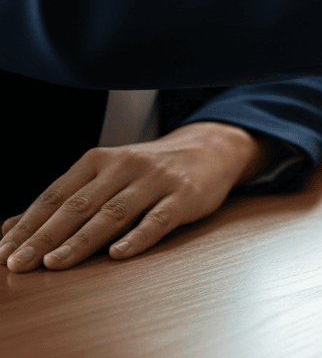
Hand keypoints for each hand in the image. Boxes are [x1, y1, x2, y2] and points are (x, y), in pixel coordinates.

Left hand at [0, 122, 269, 271]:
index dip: (28, 224)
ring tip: (55, 263)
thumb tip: (10, 228)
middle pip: (79, 205)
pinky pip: (158, 219)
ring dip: (81, 241)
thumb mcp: (106, 175)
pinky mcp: (184, 196)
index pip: (56, 195)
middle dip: (45, 236)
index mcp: (100, 160)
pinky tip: (118, 254)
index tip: (4, 251)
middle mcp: (124, 166)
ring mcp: (155, 181)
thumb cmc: (150, 169)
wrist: (210, 149)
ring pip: (113, 213)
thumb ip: (64, 200)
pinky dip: (137, 237)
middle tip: (19, 263)